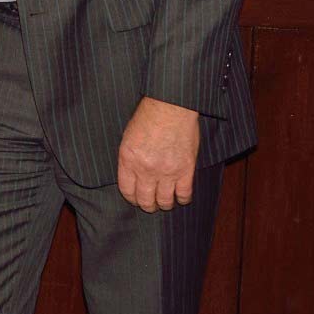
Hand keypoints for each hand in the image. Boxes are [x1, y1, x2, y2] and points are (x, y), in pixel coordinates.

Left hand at [117, 96, 199, 212]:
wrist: (170, 107)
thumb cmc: (147, 117)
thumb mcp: (128, 138)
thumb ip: (129, 159)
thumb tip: (132, 176)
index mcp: (128, 160)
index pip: (127, 190)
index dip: (131, 198)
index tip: (135, 199)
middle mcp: (146, 169)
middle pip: (145, 199)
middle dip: (147, 205)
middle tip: (150, 205)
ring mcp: (167, 171)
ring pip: (165, 201)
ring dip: (164, 204)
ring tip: (165, 203)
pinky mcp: (186, 170)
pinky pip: (184, 194)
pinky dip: (182, 199)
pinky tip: (180, 197)